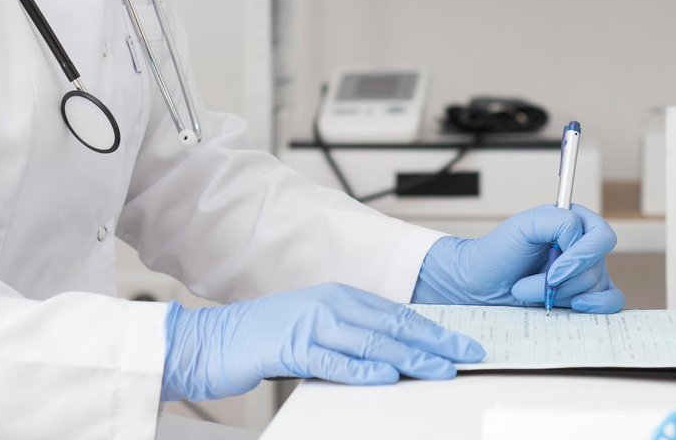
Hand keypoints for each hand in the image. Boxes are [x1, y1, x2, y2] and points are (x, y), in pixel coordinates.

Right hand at [160, 283, 484, 401]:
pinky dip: (361, 370)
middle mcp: (329, 304)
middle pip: (393, 325)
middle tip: (467, 354)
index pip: (398, 315)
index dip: (435, 330)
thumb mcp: (314, 333)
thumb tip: (393, 357)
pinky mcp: (289, 345)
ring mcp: (310, 323)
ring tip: (439, 368)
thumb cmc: (260, 341)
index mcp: (338, 298)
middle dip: (435, 341)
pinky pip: (333, 359)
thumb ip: (351, 339)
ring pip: (370, 341)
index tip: (464, 344)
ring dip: (409, 357)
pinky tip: (385, 378)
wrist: (207, 342)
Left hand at [411, 204, 623, 312]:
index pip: (601, 237)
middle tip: (526, 283)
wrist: (483, 283)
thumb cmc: (499, 252)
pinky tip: (575, 306)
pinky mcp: (584, 294)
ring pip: (595, 288)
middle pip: (596, 268)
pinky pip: (611, 301)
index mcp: (575, 222)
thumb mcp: (524, 226)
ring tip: (528, 290)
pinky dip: (597, 306)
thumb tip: (579, 237)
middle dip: (560, 282)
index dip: (581, 257)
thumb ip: (559, 221)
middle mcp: (584, 246)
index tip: (555, 271)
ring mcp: (586, 272)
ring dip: (558, 295)